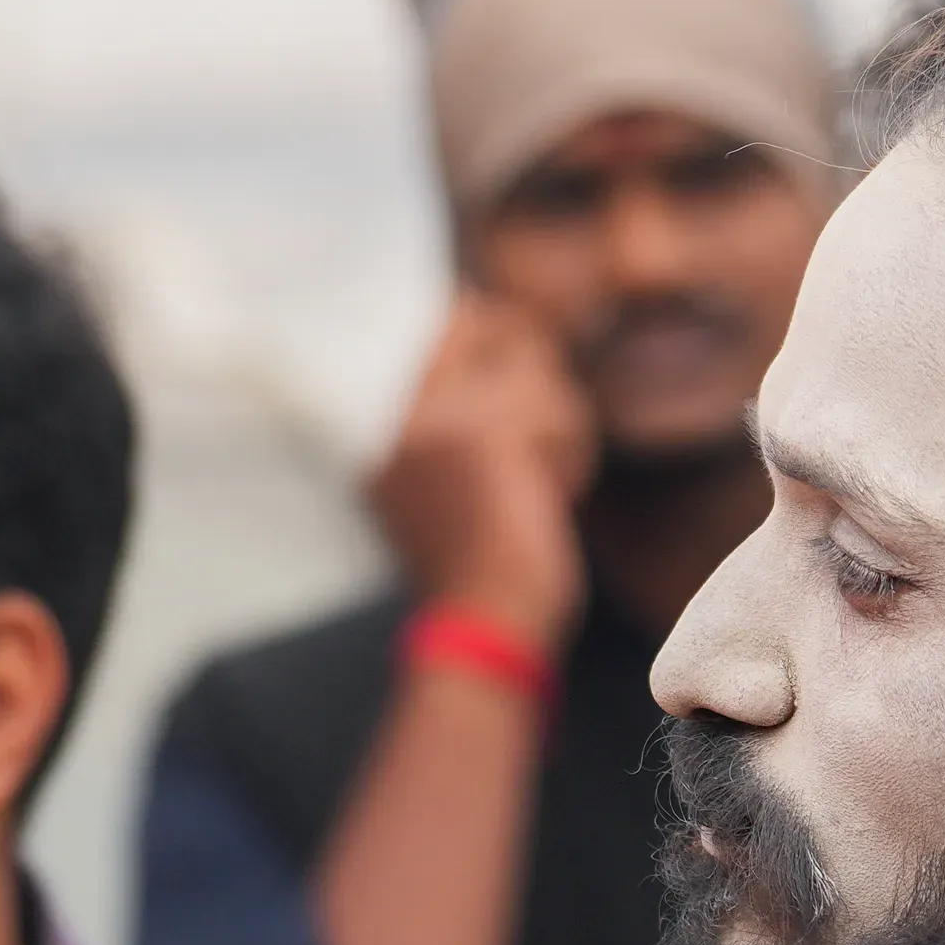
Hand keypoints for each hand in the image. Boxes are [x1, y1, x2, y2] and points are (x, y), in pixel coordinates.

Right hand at [365, 292, 593, 650]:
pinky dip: (570, 452)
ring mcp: (431, 413)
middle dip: (531, 367)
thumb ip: (455, 406)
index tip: (524, 355)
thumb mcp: (443, 476)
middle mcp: (392, 406)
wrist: (481, 625)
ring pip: (531, 363)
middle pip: (487, 322)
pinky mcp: (482, 431)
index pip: (448, 319)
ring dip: (558, 422)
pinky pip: (556, 405)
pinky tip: (553, 496)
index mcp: (373, 419)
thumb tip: (505, 325)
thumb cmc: (476, 565)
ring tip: (544, 481)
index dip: (495, 325)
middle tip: (545, 430)